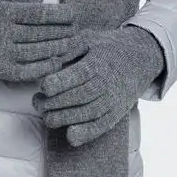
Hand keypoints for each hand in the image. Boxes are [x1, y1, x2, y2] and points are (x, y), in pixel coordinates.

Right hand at [0, 0, 87, 82]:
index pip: (39, 14)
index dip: (61, 14)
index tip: (75, 13)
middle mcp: (0, 34)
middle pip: (41, 35)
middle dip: (64, 32)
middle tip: (80, 31)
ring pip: (36, 54)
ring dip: (58, 50)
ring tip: (73, 46)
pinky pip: (24, 71)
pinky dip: (42, 68)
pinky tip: (55, 62)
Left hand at [31, 25, 164, 145]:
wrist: (140, 59)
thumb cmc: (107, 48)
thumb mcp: (88, 39)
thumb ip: (69, 49)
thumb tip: (49, 62)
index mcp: (99, 63)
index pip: (79, 75)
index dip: (60, 82)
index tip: (44, 86)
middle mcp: (107, 83)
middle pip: (79, 97)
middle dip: (54, 103)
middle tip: (37, 102)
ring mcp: (113, 101)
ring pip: (87, 114)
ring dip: (64, 118)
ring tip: (45, 116)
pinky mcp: (116, 114)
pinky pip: (101, 127)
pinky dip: (87, 134)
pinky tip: (70, 136)